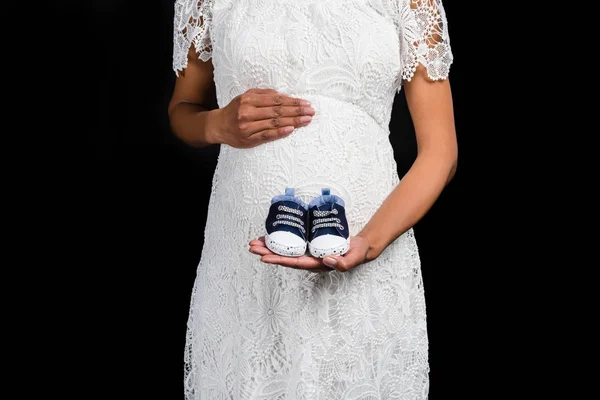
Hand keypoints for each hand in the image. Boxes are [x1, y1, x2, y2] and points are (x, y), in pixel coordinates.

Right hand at [215, 88, 314, 148]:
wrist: (218, 126)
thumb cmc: (235, 110)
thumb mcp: (246, 97)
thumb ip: (263, 95)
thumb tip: (283, 95)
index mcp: (249, 100)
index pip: (276, 100)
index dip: (292, 102)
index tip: (306, 103)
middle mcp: (248, 112)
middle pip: (277, 111)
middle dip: (296, 111)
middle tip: (311, 111)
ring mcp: (248, 127)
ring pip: (274, 123)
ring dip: (293, 121)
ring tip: (306, 120)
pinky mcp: (248, 139)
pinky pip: (267, 135)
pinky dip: (279, 132)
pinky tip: (291, 130)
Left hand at [248, 235, 370, 272]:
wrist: (359, 248)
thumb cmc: (356, 253)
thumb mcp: (353, 258)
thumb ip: (343, 263)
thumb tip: (327, 260)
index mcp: (317, 265)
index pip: (295, 263)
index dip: (279, 260)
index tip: (265, 258)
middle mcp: (309, 260)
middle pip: (284, 258)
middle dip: (267, 253)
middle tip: (252, 248)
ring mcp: (307, 254)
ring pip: (284, 251)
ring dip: (269, 247)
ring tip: (254, 243)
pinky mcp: (308, 246)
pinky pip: (290, 244)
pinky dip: (278, 241)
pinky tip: (268, 237)